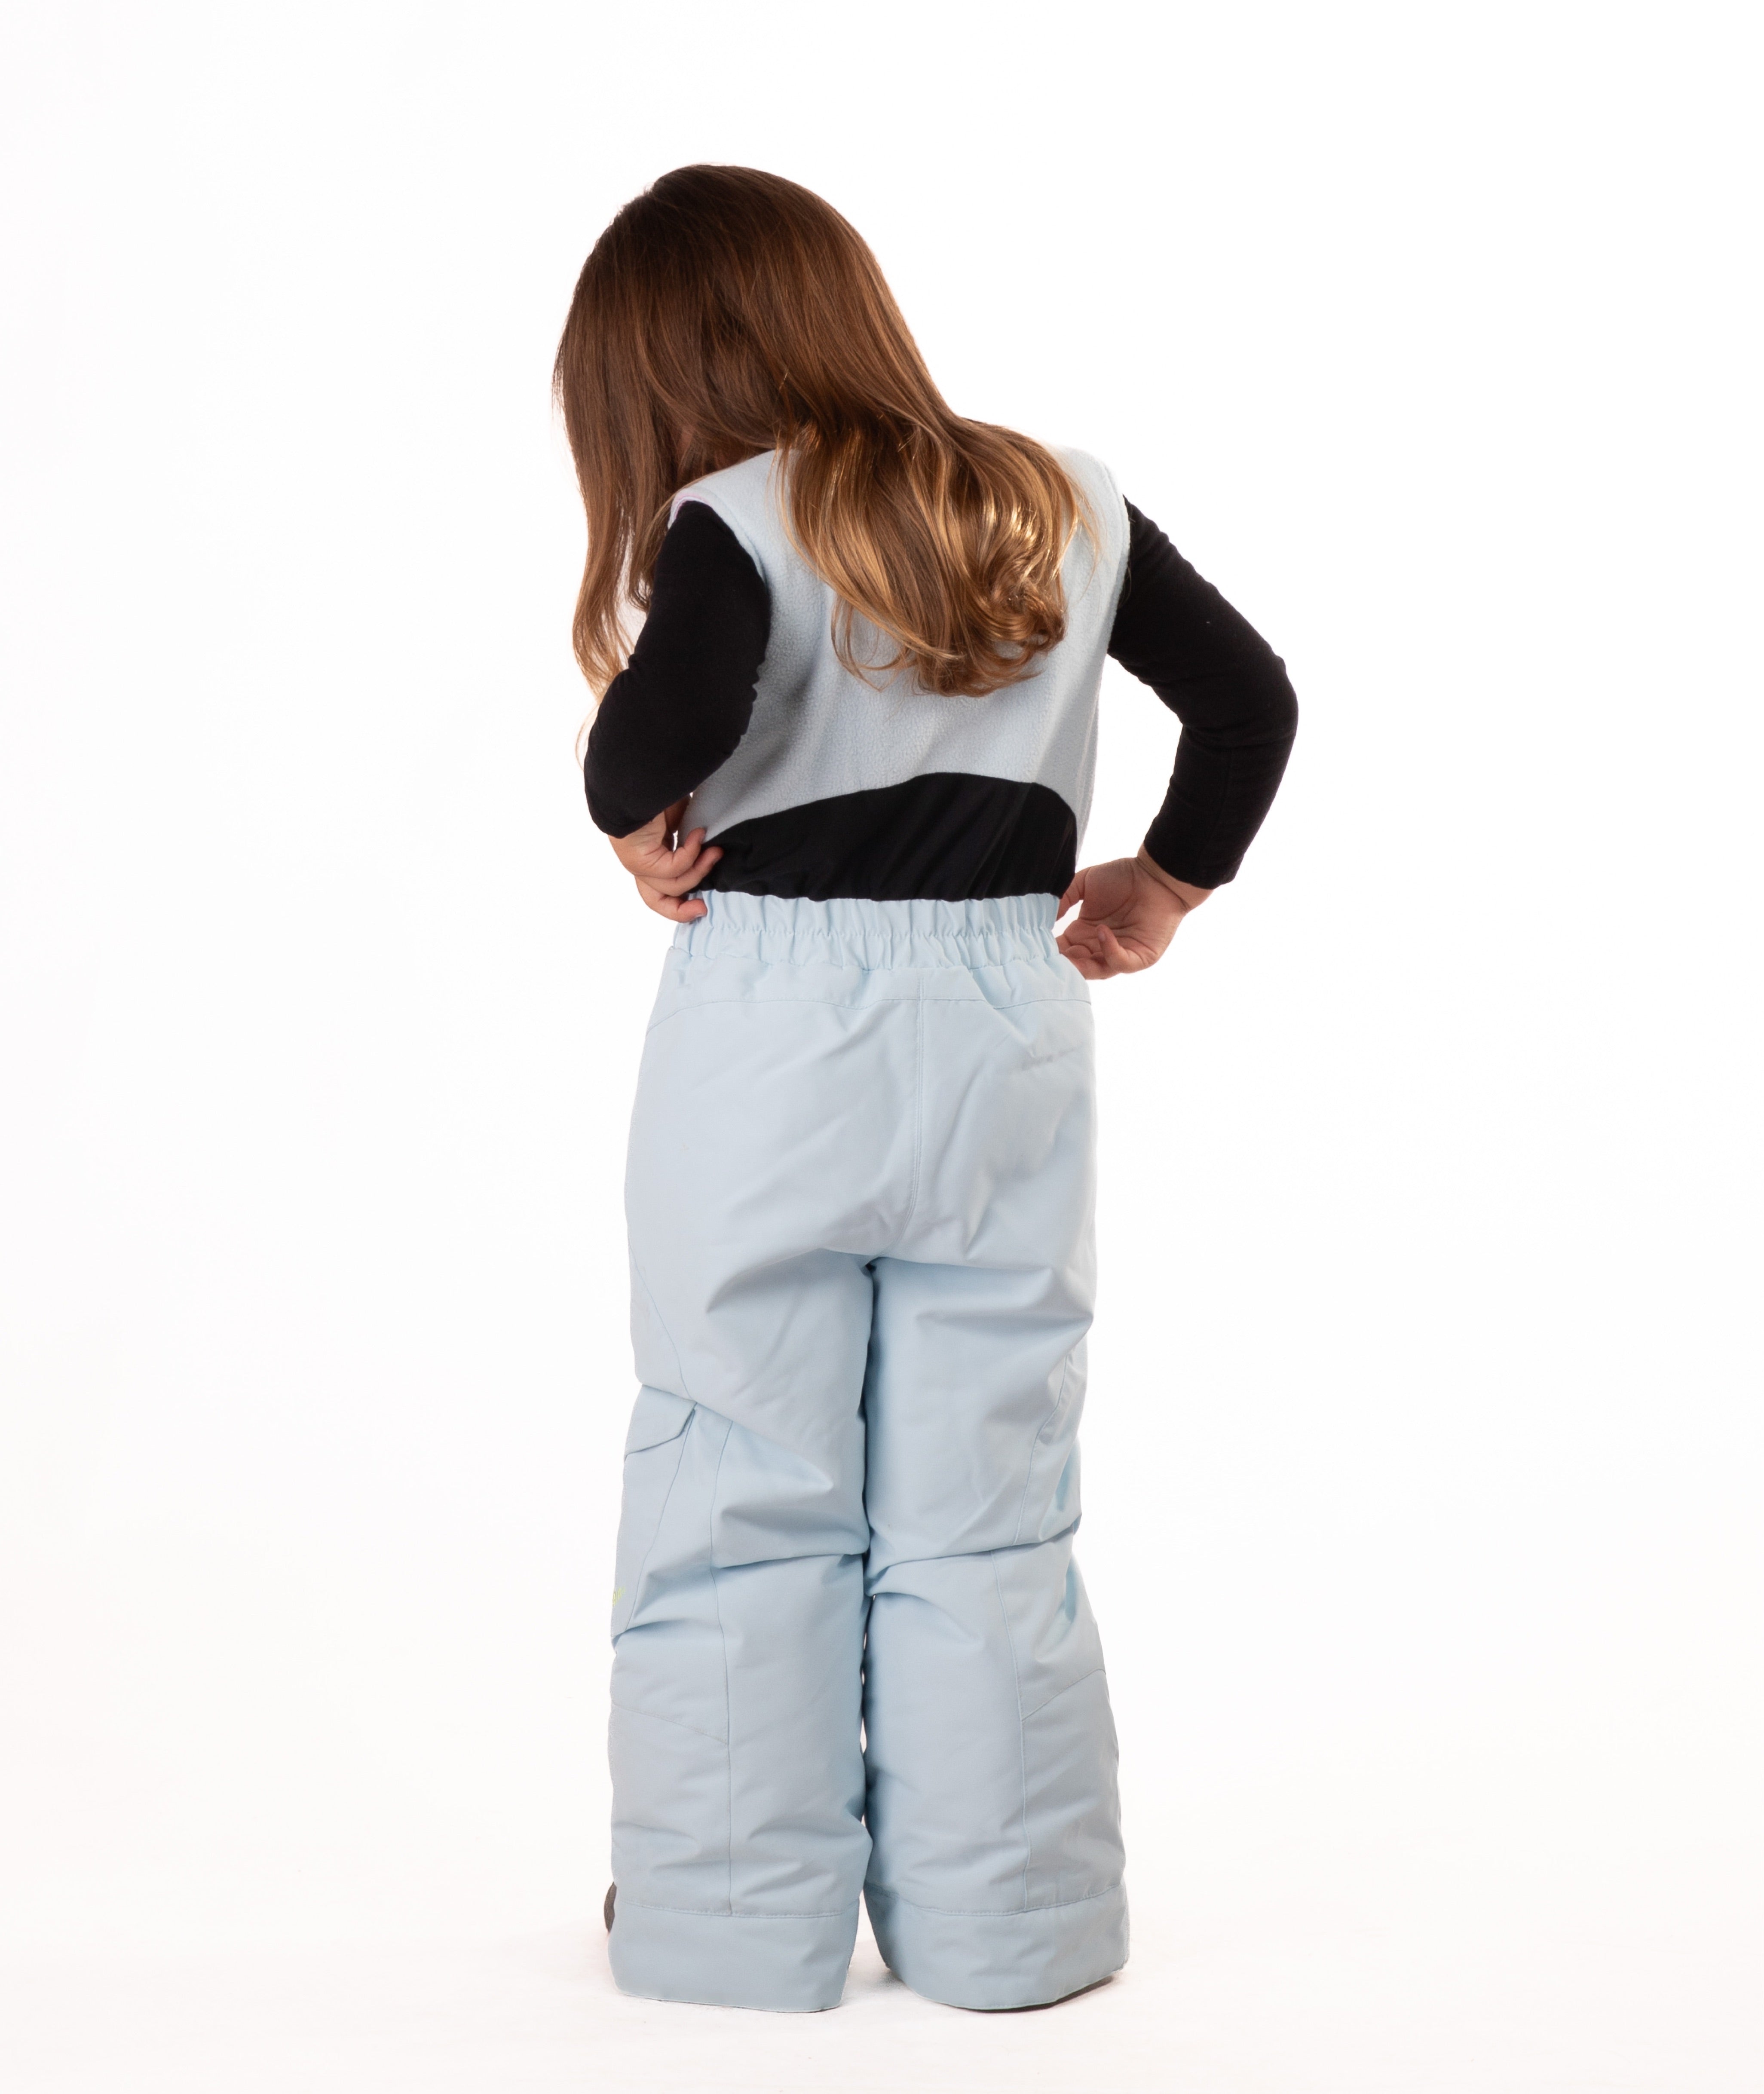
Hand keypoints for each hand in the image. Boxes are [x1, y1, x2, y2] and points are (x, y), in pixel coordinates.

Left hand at [610, 798, 721, 921]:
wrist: (640, 780)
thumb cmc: (658, 791)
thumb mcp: (682, 819)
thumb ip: (692, 840)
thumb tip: (713, 851)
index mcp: (649, 854)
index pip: (659, 888)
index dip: (681, 901)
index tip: (703, 902)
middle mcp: (639, 863)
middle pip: (655, 901)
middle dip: (681, 911)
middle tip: (704, 908)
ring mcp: (637, 864)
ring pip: (672, 888)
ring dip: (700, 871)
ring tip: (714, 850)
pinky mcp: (640, 861)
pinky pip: (674, 870)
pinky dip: (691, 854)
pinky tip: (697, 834)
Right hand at [1056, 849, 1211, 979]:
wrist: (1157, 874)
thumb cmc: (1124, 877)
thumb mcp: (1085, 882)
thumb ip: (1064, 896)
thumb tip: (1047, 915)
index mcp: (1084, 933)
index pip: (1063, 949)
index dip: (1050, 950)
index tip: (1034, 946)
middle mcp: (1099, 947)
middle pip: (1076, 964)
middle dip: (1062, 964)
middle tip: (1047, 958)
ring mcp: (1119, 954)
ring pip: (1096, 970)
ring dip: (1081, 965)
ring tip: (1068, 956)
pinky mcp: (1139, 957)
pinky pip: (1121, 963)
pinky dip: (1110, 952)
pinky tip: (1102, 933)